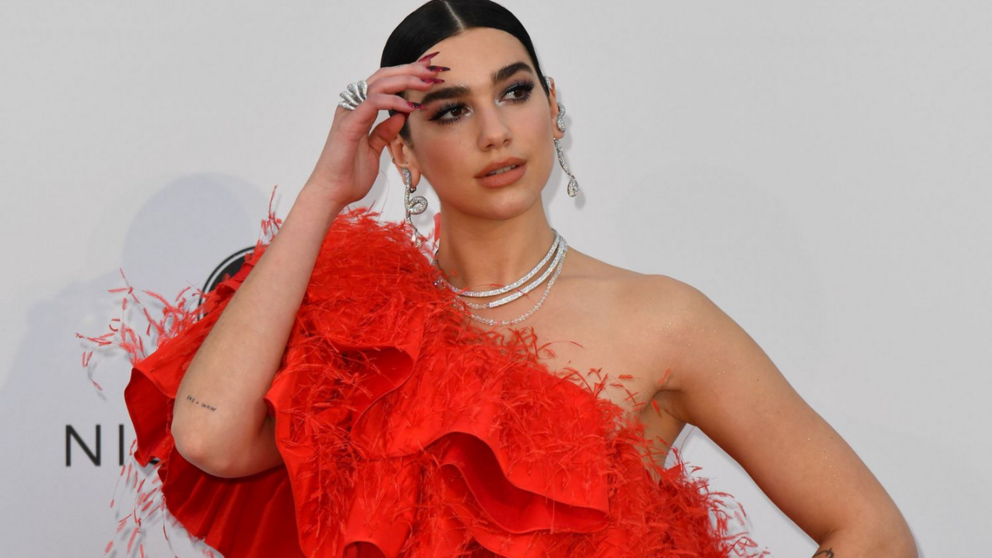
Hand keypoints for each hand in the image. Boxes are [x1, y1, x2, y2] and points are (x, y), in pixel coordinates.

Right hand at [305, 52, 447, 206]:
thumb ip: (384, 131)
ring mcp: (349, 112)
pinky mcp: (349, 123)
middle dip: (411, 70)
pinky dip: (393, 101)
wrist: (332, 192)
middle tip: (434, 69)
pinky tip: (410, 106)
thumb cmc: (349, 174)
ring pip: (379, 84)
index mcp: (359, 110)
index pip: (385, 83)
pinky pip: (373, 102)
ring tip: (427, 82)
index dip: (407, 74)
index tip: (430, 73)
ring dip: (406, 80)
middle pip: (383, 76)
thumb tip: (401, 115)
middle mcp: (353, 106)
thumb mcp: (374, 149)